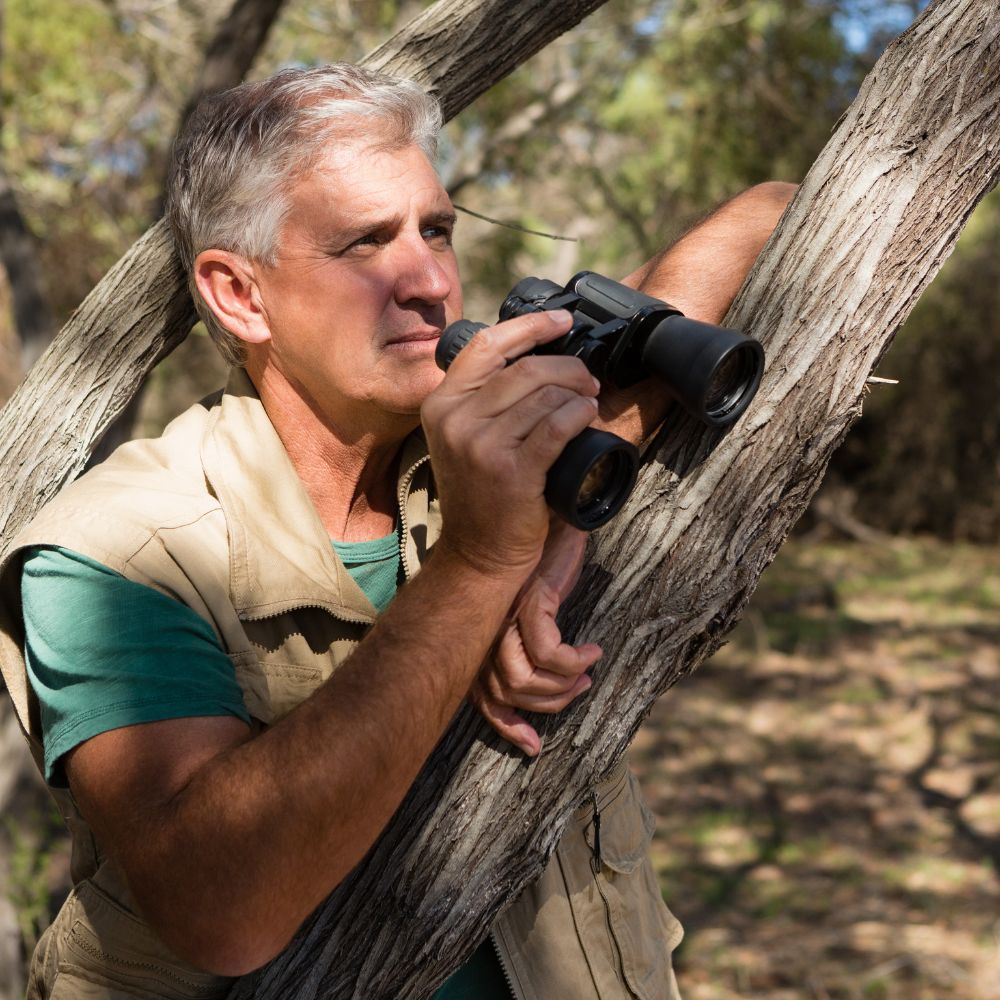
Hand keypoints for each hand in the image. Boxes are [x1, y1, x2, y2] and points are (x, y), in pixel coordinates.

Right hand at [421, 310, 600, 581]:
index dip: (529, 326)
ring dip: (577, 392)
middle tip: (588, 377)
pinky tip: (587, 415)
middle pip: (523, 369)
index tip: (562, 319)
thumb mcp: (464, 438)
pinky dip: (579, 414)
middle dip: (566, 366)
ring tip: (589, 399)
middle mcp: (454, 420)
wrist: (478, 554)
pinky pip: (556, 426)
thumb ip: (483, 399)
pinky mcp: (509, 470)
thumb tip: (536, 357)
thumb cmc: (482, 494)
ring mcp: (480, 445)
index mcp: (440, 404)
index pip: (486, 345)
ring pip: (543, 396)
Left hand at [471, 517, 602, 755]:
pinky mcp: (530, 599)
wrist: (555, 515)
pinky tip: (591, 652)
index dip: (505, 725)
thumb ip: (527, 644)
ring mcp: (506, 612)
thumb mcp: (535, 612)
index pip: (481, 694)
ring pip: (525, 678)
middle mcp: (488, 626)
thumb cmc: (546, 565)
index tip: (533, 747)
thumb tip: (543, 688)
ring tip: (585, 674)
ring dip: (563, 685)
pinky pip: (548, 651)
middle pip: (506, 692)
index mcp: (484, 633)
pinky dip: (574, 661)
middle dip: (544, 706)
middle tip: (578, 690)